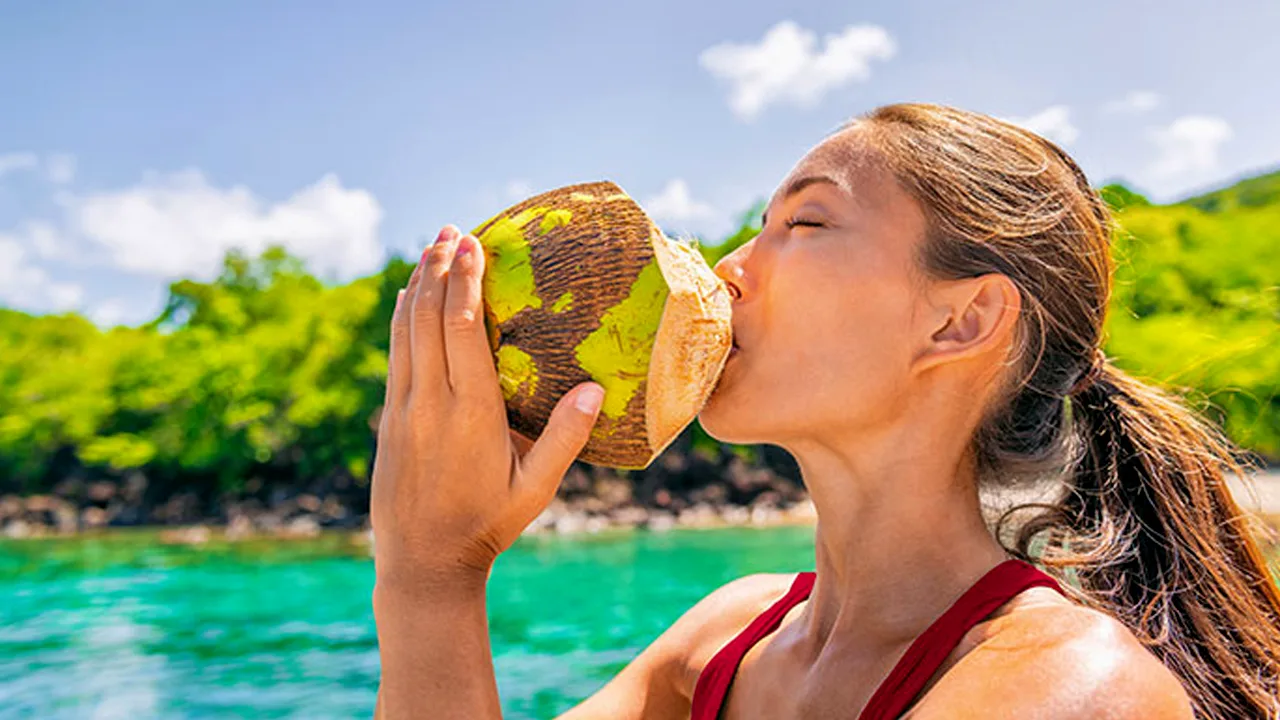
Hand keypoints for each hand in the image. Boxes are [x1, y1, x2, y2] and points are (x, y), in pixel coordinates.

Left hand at [370, 224, 604, 594]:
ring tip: (430, 247)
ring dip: (417, 285)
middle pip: (429, 317)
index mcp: (471, 411)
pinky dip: (402, 317)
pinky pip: (395, 353)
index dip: (465, 280)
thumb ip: (565, 439)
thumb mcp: (536, 489)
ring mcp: (404, 407)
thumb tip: (595, 390)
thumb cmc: (488, 524)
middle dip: (439, 268)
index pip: (462, 328)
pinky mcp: (389, 417)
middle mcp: (431, 401)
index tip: (473, 243)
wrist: (423, 562)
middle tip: (451, 229)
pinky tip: (408, 298)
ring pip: (405, 330)